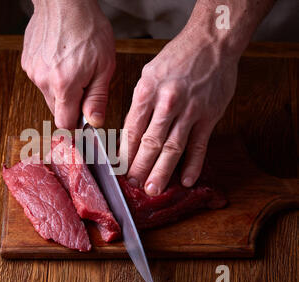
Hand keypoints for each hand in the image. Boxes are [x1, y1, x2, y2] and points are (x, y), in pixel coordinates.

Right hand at [21, 0, 115, 128]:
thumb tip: (94, 122)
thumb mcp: (104, 66)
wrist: (65, 2)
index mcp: (64, 85)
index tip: (84, 115)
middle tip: (83, 82)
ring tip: (72, 64)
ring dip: (60, 87)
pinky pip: (40, 78)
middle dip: (70, 103)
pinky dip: (51, 74)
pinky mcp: (27, 62)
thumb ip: (97, 98)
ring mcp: (33, 71)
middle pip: (56, 109)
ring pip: (48, 93)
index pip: (64, 123)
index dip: (76, 123)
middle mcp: (44, 81)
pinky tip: (60, 57)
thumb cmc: (88, 28)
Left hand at [119, 28, 238, 195]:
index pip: (131, 130)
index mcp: (147, 92)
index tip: (119, 168)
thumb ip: (140, 103)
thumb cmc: (177, 57)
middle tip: (133, 184)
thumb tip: (130, 130)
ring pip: (172, 148)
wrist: (211, 43)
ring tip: (153, 189)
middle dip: (139, 167)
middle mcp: (166, 104)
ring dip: (162, 172)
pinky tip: (186, 180)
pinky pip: (199, 145)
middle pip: (150, 143)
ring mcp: (189, 112)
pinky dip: (193, 165)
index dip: (124, 152)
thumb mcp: (149, 74)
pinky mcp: (209, 117)